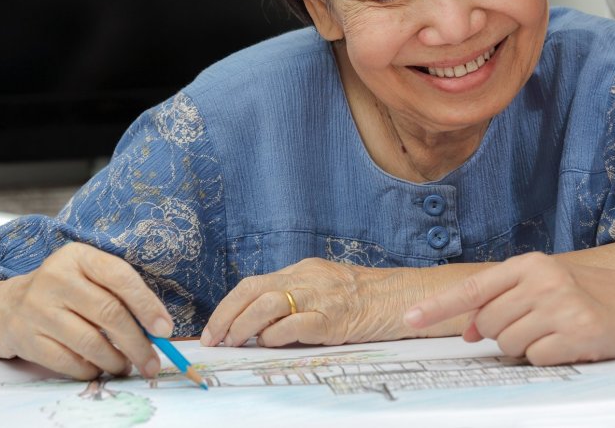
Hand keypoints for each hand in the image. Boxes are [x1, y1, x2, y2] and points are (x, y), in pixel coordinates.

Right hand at [0, 243, 171, 379]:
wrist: (5, 307)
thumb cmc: (63, 289)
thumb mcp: (87, 274)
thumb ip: (119, 291)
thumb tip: (157, 326)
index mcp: (78, 256)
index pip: (120, 277)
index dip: (147, 305)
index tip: (165, 330)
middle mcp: (55, 279)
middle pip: (109, 313)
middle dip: (137, 342)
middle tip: (152, 361)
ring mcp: (38, 309)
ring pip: (90, 342)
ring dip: (116, 360)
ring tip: (128, 366)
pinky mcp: (26, 339)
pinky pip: (68, 362)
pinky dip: (90, 370)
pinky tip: (100, 369)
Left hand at [202, 258, 422, 347]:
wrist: (401, 297)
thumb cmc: (364, 298)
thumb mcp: (325, 288)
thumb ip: (296, 299)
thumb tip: (260, 324)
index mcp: (302, 270)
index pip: (254, 283)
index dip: (228, 306)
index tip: (214, 328)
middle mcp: (307, 279)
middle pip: (253, 290)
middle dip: (226, 315)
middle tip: (214, 339)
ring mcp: (320, 297)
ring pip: (268, 304)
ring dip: (243, 326)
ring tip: (234, 343)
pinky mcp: (332, 318)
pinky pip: (295, 324)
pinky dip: (275, 335)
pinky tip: (269, 344)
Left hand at [403, 252, 614, 364]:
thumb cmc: (589, 293)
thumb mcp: (544, 286)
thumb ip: (504, 301)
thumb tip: (468, 330)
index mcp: (530, 264)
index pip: (473, 287)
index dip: (439, 306)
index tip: (410, 319)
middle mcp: (542, 280)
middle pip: (489, 324)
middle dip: (502, 333)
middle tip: (534, 326)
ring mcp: (560, 306)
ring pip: (509, 344)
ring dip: (525, 347)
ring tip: (554, 332)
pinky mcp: (578, 332)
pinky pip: (537, 358)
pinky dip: (546, 358)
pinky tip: (568, 343)